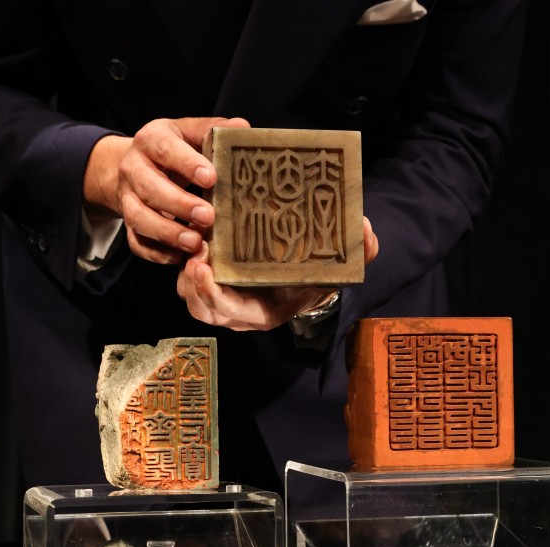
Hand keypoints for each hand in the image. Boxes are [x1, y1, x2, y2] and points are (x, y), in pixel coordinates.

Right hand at [82, 116, 250, 263]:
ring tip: (194, 242)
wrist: (135, 166)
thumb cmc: (172, 149)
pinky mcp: (128, 223)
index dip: (187, 163)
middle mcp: (133, 169)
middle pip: (150, 188)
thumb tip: (243, 128)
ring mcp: (127, 198)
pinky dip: (156, 252)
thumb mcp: (188, 133)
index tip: (211, 178)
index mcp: (150, 140)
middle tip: (208, 216)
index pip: (165, 149)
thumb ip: (212, 130)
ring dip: (166, 233)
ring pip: (138, 217)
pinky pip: (136, 241)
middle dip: (179, 204)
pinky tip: (178, 257)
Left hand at [176, 217, 379, 330]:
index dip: (213, 295)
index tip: (205, 269)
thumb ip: (360, 252)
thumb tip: (364, 229)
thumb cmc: (320, 274)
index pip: (231, 313)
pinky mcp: (214, 281)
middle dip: (193, 285)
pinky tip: (190, 235)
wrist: (308, 276)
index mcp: (265, 312)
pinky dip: (185, 263)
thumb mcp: (343, 266)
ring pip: (191, 296)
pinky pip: (190, 280)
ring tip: (190, 243)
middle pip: (203, 309)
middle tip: (194, 252)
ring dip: (185, 274)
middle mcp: (239, 312)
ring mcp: (224, 299)